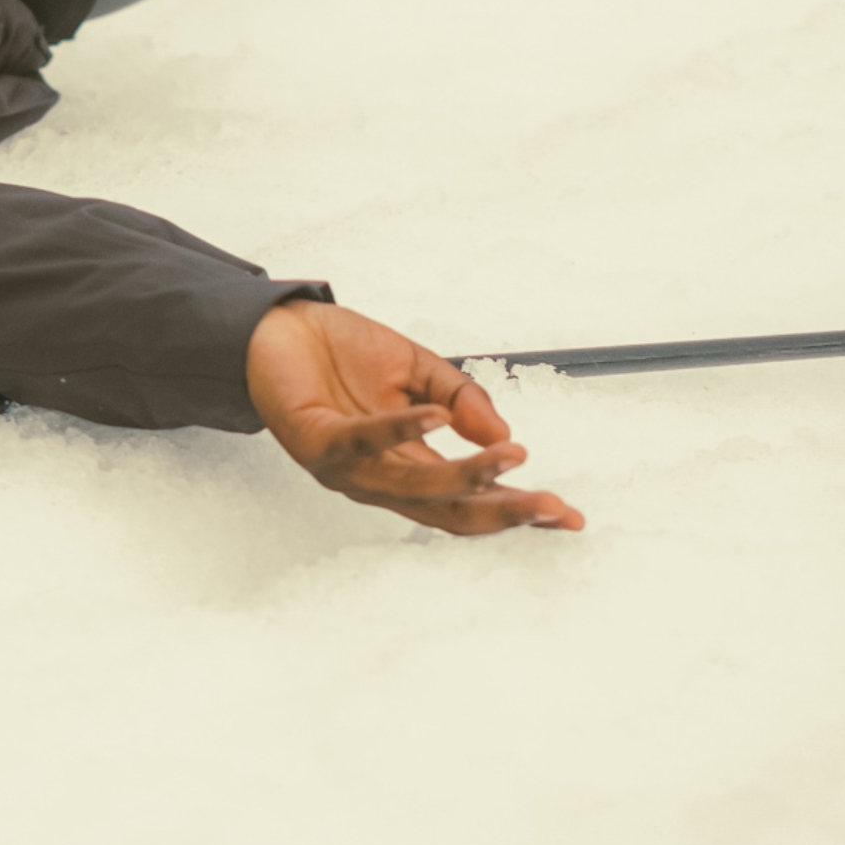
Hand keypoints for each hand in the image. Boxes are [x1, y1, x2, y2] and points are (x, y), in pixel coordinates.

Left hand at [244, 299, 583, 534]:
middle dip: (503, 512)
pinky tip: (435, 417)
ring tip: (508, 454)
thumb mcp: (420, 371)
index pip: (469, 502)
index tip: (566, 515)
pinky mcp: (316, 442)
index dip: (517, 510)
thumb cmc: (342, 354)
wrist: (277, 329)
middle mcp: (379, 479)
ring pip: (414, 486)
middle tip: (549, 506)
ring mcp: (346, 468)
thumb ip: (463, 400)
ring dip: (464, 473)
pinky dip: (401, 428)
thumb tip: (504, 435)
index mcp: (408, 466)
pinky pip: (364, 440)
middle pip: (449, 511)